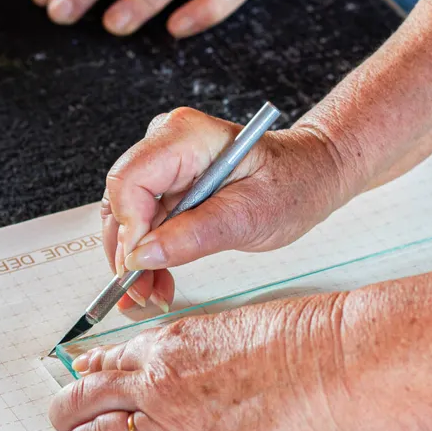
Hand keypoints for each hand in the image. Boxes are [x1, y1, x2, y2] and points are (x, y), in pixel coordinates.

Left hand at [50, 295, 349, 430]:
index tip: (82, 380)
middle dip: (67, 412)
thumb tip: (170, 354)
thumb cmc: (297, 339)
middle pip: (85, 400)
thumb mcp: (227, 322)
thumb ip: (190, 343)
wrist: (331, 363)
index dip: (87, 375)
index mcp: (167, 347)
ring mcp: (177, 430)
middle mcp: (160, 386)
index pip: (105, 363)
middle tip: (64, 420)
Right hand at [99, 107, 352, 309]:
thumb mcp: (251, 216)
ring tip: (152, 295)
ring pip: (126, 216)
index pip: (131, 179)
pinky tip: (158, 282)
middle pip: (121, 199)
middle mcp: (167, 143)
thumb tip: (143, 256)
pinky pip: (143, 223)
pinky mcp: (168, 186)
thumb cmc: (292, 183)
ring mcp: (165, 164)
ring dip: (134, 260)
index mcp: (187, 136)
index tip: (140, 268)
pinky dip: (148, 255)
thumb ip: (195, 235)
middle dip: (126, 252)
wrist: (310, 175)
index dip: (130, 228)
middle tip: (141, 294)